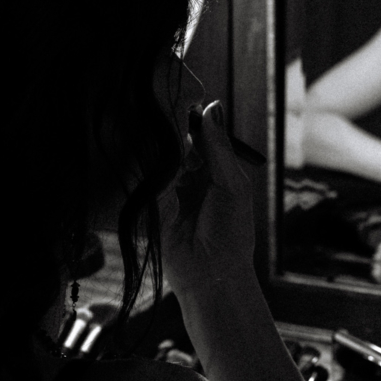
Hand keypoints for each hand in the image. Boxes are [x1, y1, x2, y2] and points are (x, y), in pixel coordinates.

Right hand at [158, 100, 256, 296]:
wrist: (212, 274)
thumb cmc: (231, 232)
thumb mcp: (231, 184)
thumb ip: (218, 147)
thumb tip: (211, 106)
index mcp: (215, 170)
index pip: (198, 135)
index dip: (190, 122)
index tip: (179, 105)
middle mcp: (191, 177)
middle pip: (175, 145)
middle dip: (173, 138)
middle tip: (173, 135)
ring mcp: (170, 191)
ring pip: (161, 160)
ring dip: (164, 158)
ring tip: (171, 165)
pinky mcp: (152, 206)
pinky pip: (148, 181)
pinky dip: (153, 176)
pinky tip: (160, 178)